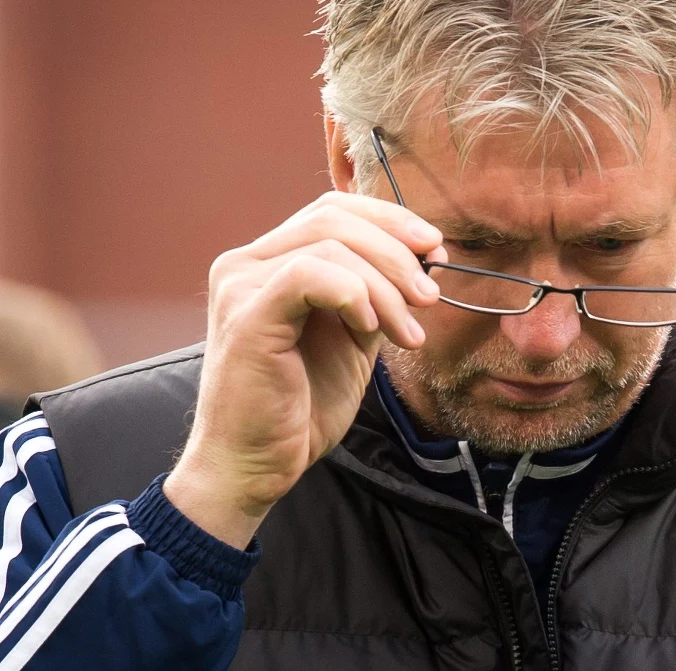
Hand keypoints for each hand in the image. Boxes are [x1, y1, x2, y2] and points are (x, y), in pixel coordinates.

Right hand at [163, 191, 445, 547]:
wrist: (256, 465)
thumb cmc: (301, 406)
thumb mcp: (355, 336)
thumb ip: (377, 292)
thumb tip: (425, 256)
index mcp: (269, 261)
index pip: (333, 209)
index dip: (390, 220)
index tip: (435, 251)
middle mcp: (246, 263)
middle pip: (334, 218)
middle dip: (396, 251)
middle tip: (429, 296)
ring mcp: (240, 285)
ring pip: (329, 244)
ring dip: (385, 285)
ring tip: (408, 332)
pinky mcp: (245, 314)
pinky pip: (308, 274)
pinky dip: (352, 293)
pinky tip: (370, 329)